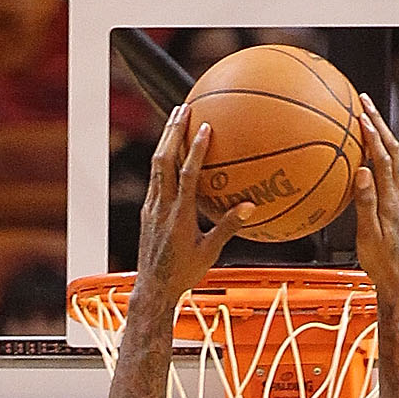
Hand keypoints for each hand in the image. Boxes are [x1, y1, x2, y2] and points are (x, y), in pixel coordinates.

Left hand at [134, 103, 248, 304]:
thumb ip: (229, 227)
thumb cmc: (184, 274)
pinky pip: (154, 178)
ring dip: (165, 140)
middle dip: (173, 132)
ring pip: (156, 165)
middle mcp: (162, 206)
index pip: (187, 175)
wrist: (153, 289)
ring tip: (175, 120)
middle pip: (164, 160)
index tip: (204, 127)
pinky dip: (162, 159)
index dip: (195, 150)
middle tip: (183, 108)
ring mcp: (151, 206)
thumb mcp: (210, 252)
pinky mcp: (147, 211)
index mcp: (180, 215)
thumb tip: (251, 206)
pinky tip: (169, 151)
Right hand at [353, 96, 398, 307]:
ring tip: (367, 115)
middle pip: (392, 149)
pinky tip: (368, 149)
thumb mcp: (368, 235)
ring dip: (381, 133)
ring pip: (393, 157)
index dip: (373, 136)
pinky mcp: (398, 203)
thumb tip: (363, 171)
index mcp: (392, 201)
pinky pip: (390, 169)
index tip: (361, 115)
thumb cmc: (381, 262)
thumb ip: (365, 202)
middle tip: (364, 101)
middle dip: (379, 122)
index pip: (384, 160)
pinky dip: (380, 151)